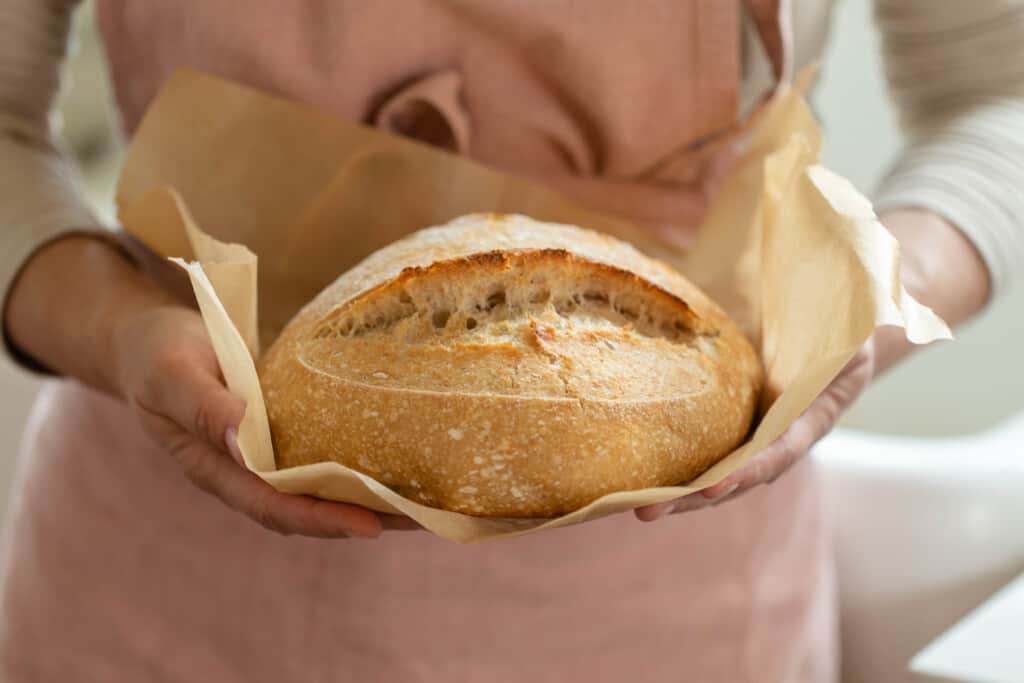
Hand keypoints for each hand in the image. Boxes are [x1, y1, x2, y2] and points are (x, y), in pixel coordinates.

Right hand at [114, 305, 417, 537]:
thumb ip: (203, 406)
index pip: (272, 505)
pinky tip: (393, 458)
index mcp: (213, 467)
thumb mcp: (171, 373)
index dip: (321, 519)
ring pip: (315, 488)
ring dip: (364, 496)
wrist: (148, 339)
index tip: (371, 526)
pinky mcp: (277, 432)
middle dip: (359, 517)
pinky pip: (317, 456)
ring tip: (420, 500)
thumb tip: (243, 437)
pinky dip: (353, 463)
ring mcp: (260, 454)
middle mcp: (241, 470)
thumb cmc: (155, 353)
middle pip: (304, 508)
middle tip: (418, 518)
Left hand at [635, 337, 875, 519]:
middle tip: (650, 510)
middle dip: (695, 497)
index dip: (749, 470)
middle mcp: (784, 439)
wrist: (841, 341)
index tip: (714, 487)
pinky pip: (711, 456)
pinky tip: (645, 481)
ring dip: (680, 495)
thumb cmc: (845, 331)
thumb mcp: (848, 334)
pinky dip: (681, 472)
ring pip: (720, 477)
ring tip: (638, 507)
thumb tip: (829, 344)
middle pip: (739, 478)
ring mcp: (761, 440)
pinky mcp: (739, 431)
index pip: (779, 451)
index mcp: (813, 418)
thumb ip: (838, 345)